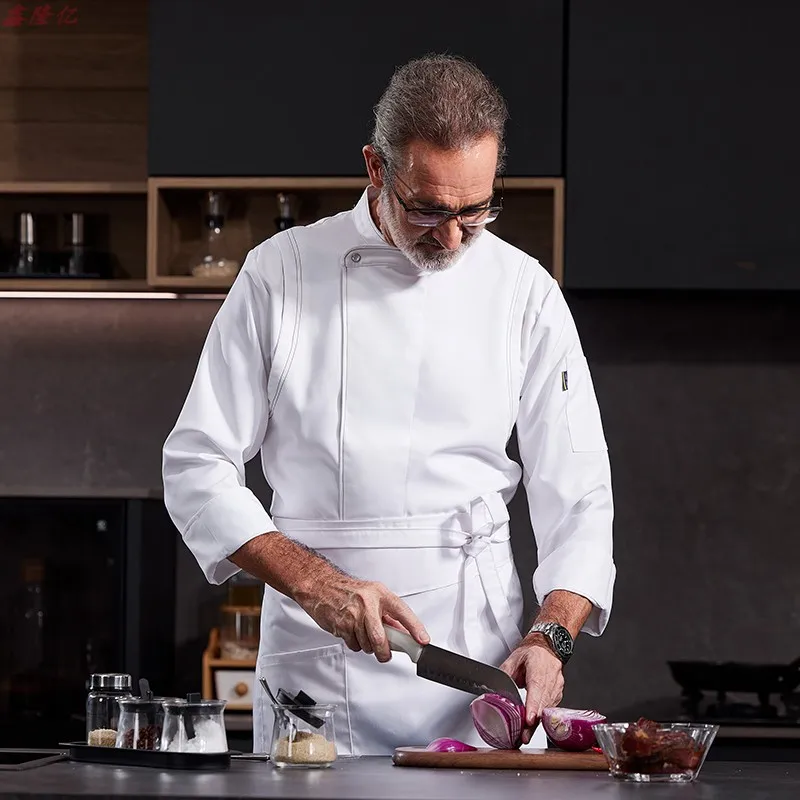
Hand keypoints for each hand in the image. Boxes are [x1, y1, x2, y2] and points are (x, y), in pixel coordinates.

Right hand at [295, 573, 429, 662]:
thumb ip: (388, 614)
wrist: (321, 586)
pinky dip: (355, 643)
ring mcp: (353, 615)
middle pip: (380, 637)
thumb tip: (403, 632)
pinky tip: (351, 631)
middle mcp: (368, 603)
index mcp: (380, 594)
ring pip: (367, 644)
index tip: (423, 640)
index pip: (402, 612)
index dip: (414, 627)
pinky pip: (354, 645)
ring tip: (362, 633)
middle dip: (384, 651)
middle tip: (385, 654)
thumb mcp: (373, 595)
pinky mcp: (341, 625)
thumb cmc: (349, 591)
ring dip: (367, 646)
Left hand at [500, 636, 564, 743]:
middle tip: (523, 737)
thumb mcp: (514, 658)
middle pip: (543, 705)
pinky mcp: (557, 694)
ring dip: (538, 723)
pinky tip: (534, 725)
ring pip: (548, 709)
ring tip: (526, 735)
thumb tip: (495, 688)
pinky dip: (542, 717)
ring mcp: (556, 688)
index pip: (537, 691)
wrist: (549, 645)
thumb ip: (505, 673)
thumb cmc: (533, 651)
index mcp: (538, 670)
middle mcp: (550, 681)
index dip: (533, 707)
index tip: (529, 719)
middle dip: (533, 723)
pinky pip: (551, 708)